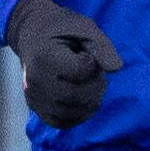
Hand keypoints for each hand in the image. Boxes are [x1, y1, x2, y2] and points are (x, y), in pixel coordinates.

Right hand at [6, 0, 122, 128]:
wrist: (33, 33)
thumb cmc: (61, 29)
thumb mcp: (84, 28)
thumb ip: (101, 47)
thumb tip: (116, 69)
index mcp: (45, 56)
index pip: (79, 71)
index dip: (92, 64)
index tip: (86, 54)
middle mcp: (36, 80)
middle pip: (74, 96)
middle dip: (94, 86)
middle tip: (96, 73)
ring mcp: (33, 95)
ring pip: (68, 113)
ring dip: (89, 102)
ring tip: (90, 85)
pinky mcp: (35, 107)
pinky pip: (60, 122)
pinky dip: (78, 116)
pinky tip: (85, 102)